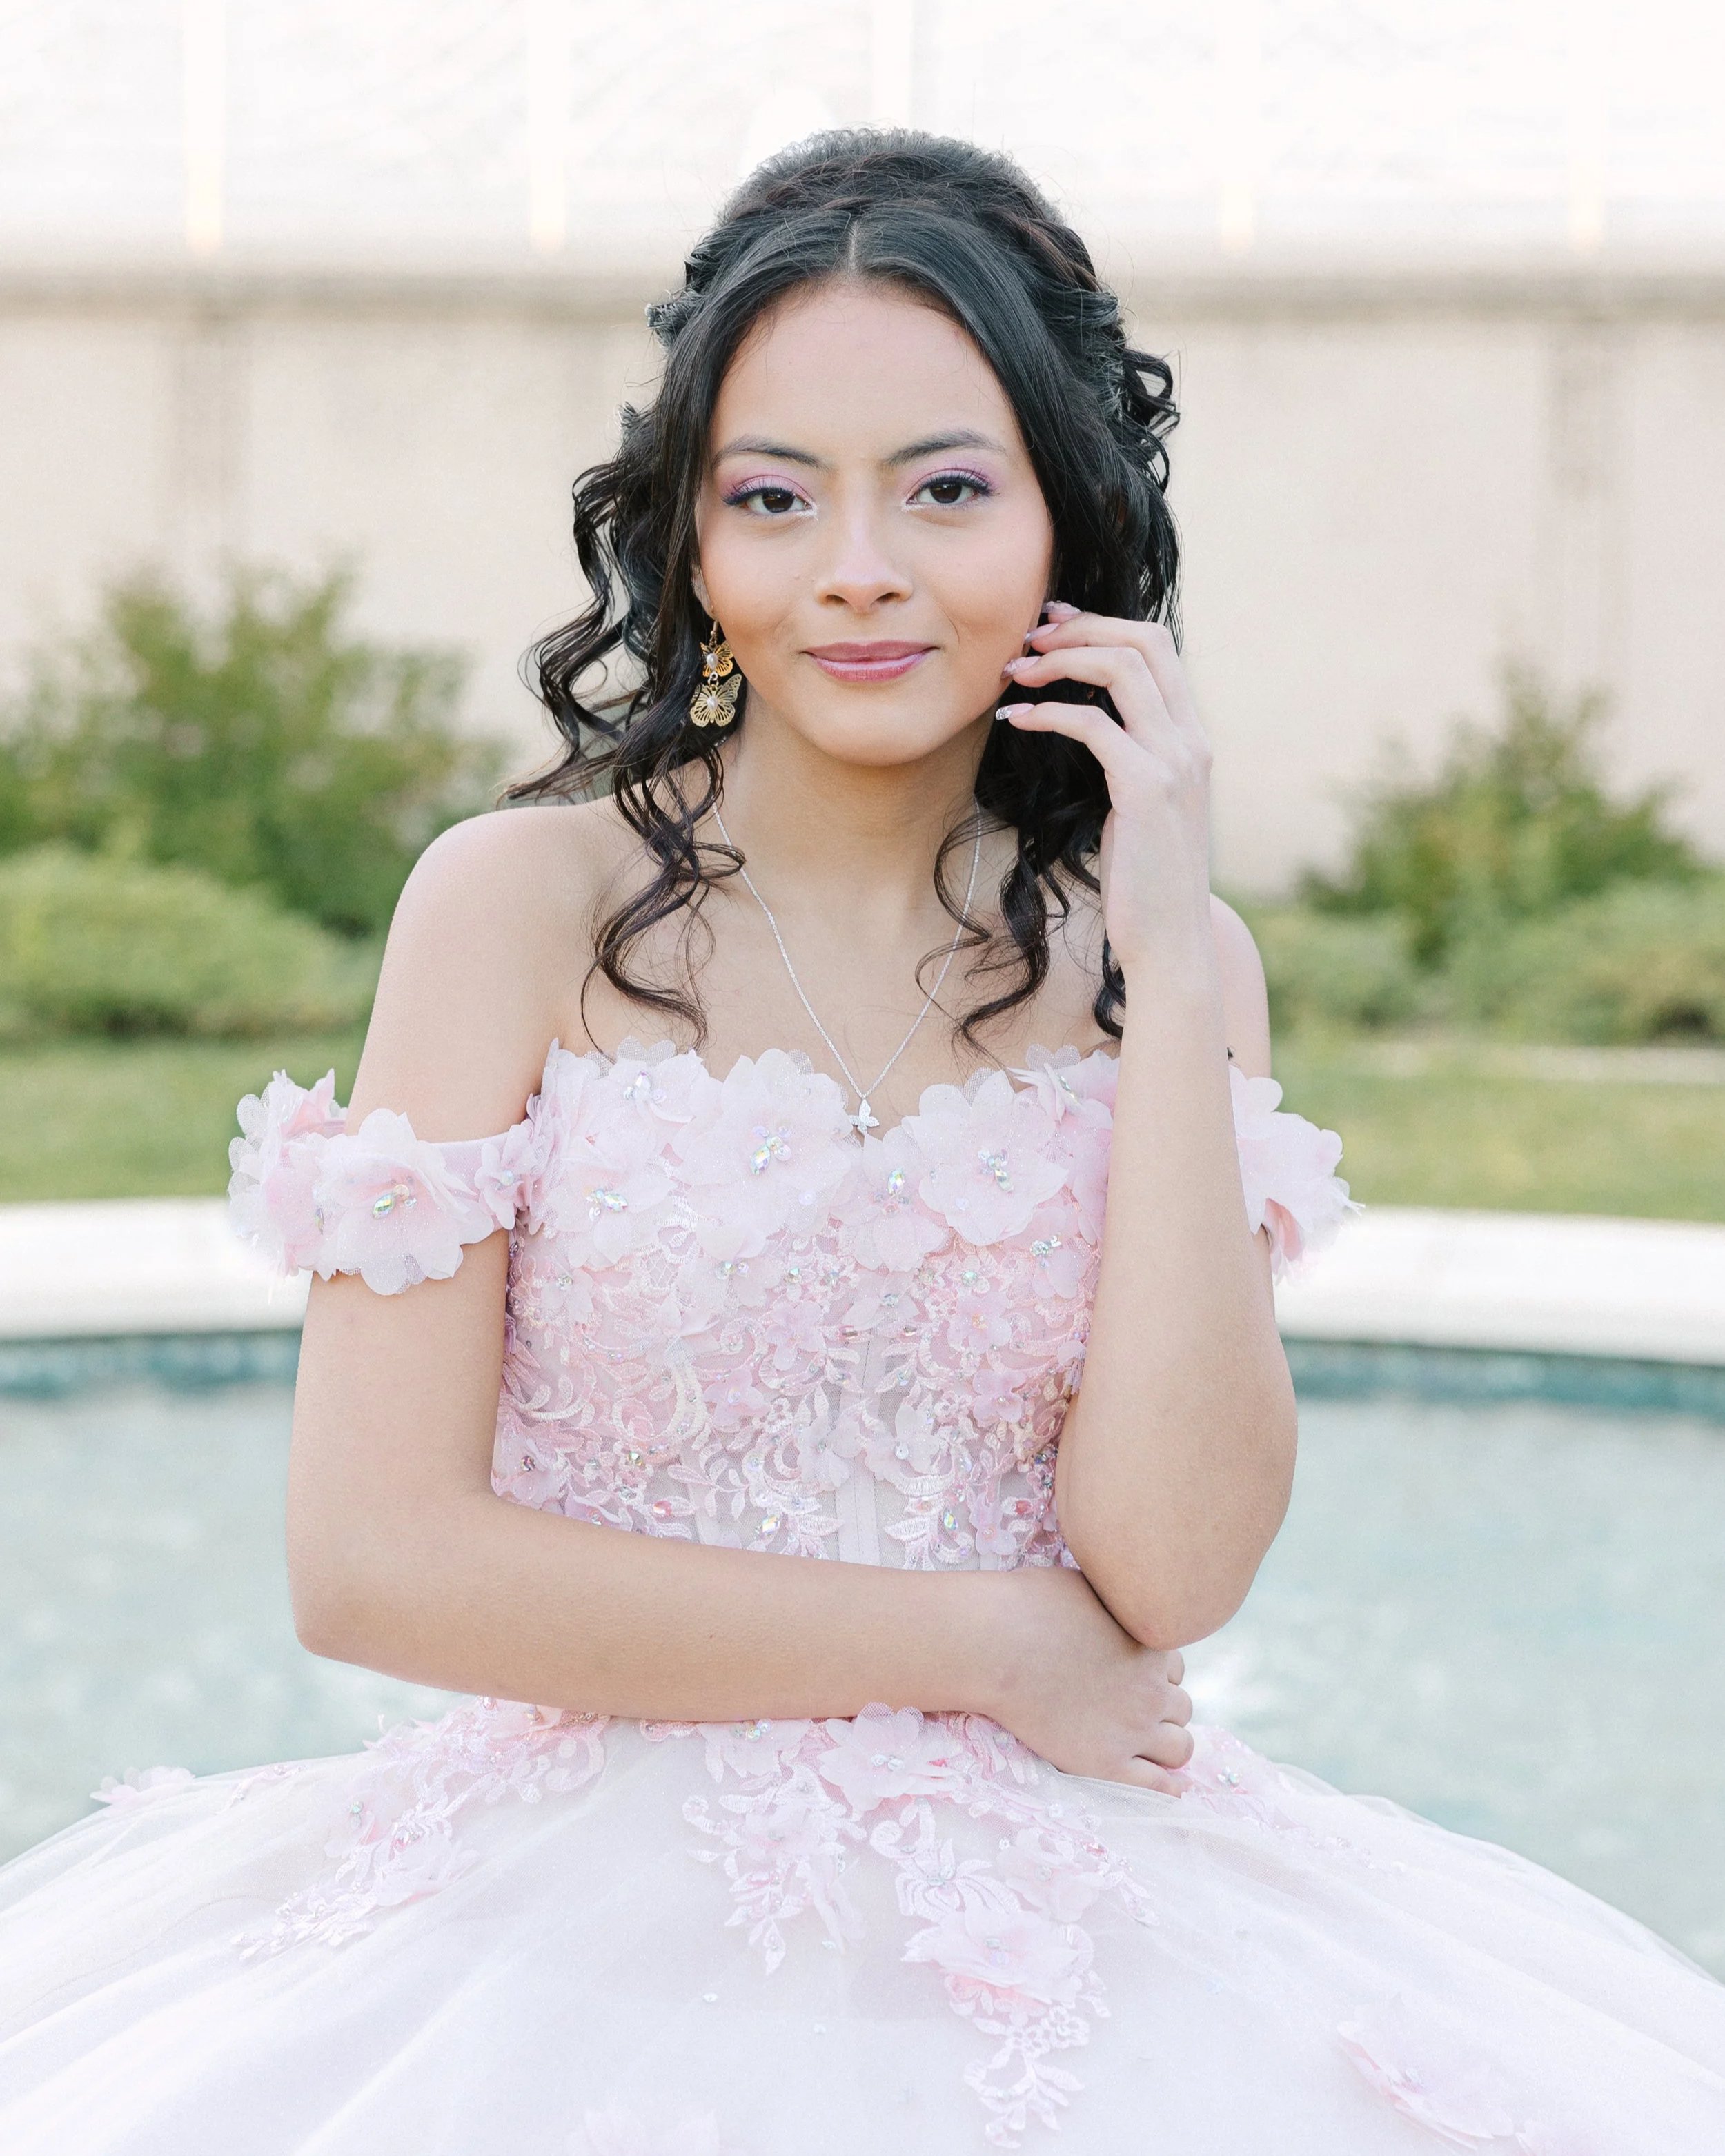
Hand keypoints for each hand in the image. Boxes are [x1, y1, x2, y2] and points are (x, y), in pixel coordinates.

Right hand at [984, 1564, 1194, 1791]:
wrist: (996, 1646)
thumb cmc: (1029, 1605)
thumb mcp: (1086, 1584)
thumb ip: (1113, 1599)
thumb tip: (1119, 1592)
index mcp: (1150, 1646)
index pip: (1175, 1668)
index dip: (1154, 1673)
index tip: (1129, 1678)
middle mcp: (1152, 1690)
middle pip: (1182, 1707)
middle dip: (1160, 1708)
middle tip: (1128, 1710)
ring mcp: (1132, 1730)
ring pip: (1181, 1748)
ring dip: (1166, 1744)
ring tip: (1139, 1744)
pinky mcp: (1106, 1764)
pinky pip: (1158, 1788)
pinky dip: (1166, 1788)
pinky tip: (1163, 1787)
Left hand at [996, 603, 1212, 974]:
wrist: (1170, 940)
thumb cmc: (1145, 881)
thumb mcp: (1142, 808)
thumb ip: (1129, 760)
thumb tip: (1087, 727)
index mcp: (1192, 739)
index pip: (1158, 647)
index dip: (1102, 624)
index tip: (1052, 625)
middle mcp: (1191, 741)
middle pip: (1144, 641)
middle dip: (1080, 627)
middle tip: (1027, 636)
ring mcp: (1174, 762)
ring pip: (1121, 669)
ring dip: (1059, 660)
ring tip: (1013, 671)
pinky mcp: (1145, 789)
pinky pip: (1093, 724)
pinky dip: (1047, 711)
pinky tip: (1015, 719)